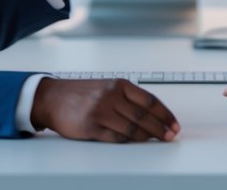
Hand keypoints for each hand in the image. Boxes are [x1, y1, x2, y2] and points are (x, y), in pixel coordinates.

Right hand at [30, 78, 179, 141]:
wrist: (52, 98)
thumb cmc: (81, 94)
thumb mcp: (106, 87)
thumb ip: (127, 97)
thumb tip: (153, 115)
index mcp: (118, 85)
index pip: (149, 100)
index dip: (165, 114)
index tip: (174, 124)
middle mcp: (111, 96)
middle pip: (143, 116)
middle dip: (161, 128)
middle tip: (171, 136)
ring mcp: (101, 112)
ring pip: (131, 129)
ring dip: (147, 137)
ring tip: (156, 140)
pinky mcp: (91, 127)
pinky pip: (115, 138)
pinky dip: (127, 142)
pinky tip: (135, 143)